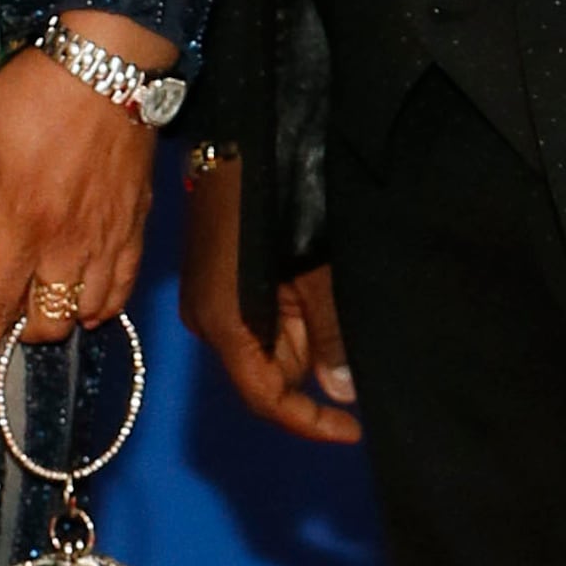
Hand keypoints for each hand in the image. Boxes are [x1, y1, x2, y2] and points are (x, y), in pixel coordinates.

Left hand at [0, 23, 167, 392]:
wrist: (110, 65)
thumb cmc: (37, 94)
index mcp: (23, 226)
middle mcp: (69, 245)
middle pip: (49, 323)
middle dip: (25, 335)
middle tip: (9, 320)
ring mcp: (108, 237)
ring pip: (91, 312)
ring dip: (65, 319)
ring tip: (49, 308)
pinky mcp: (137, 223)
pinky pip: (124, 286)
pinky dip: (106, 303)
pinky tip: (92, 298)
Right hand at [181, 153, 361, 443]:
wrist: (237, 135)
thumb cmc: (273, 200)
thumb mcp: (313, 272)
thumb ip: (327, 335)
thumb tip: (342, 390)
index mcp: (224, 324)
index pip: (267, 398)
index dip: (309, 423)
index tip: (355, 431)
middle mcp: (210, 321)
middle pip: (269, 373)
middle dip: (314, 365)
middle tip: (348, 324)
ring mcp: (213, 299)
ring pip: (271, 344)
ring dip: (308, 334)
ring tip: (331, 290)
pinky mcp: (220, 278)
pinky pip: (265, 316)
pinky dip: (296, 315)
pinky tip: (316, 289)